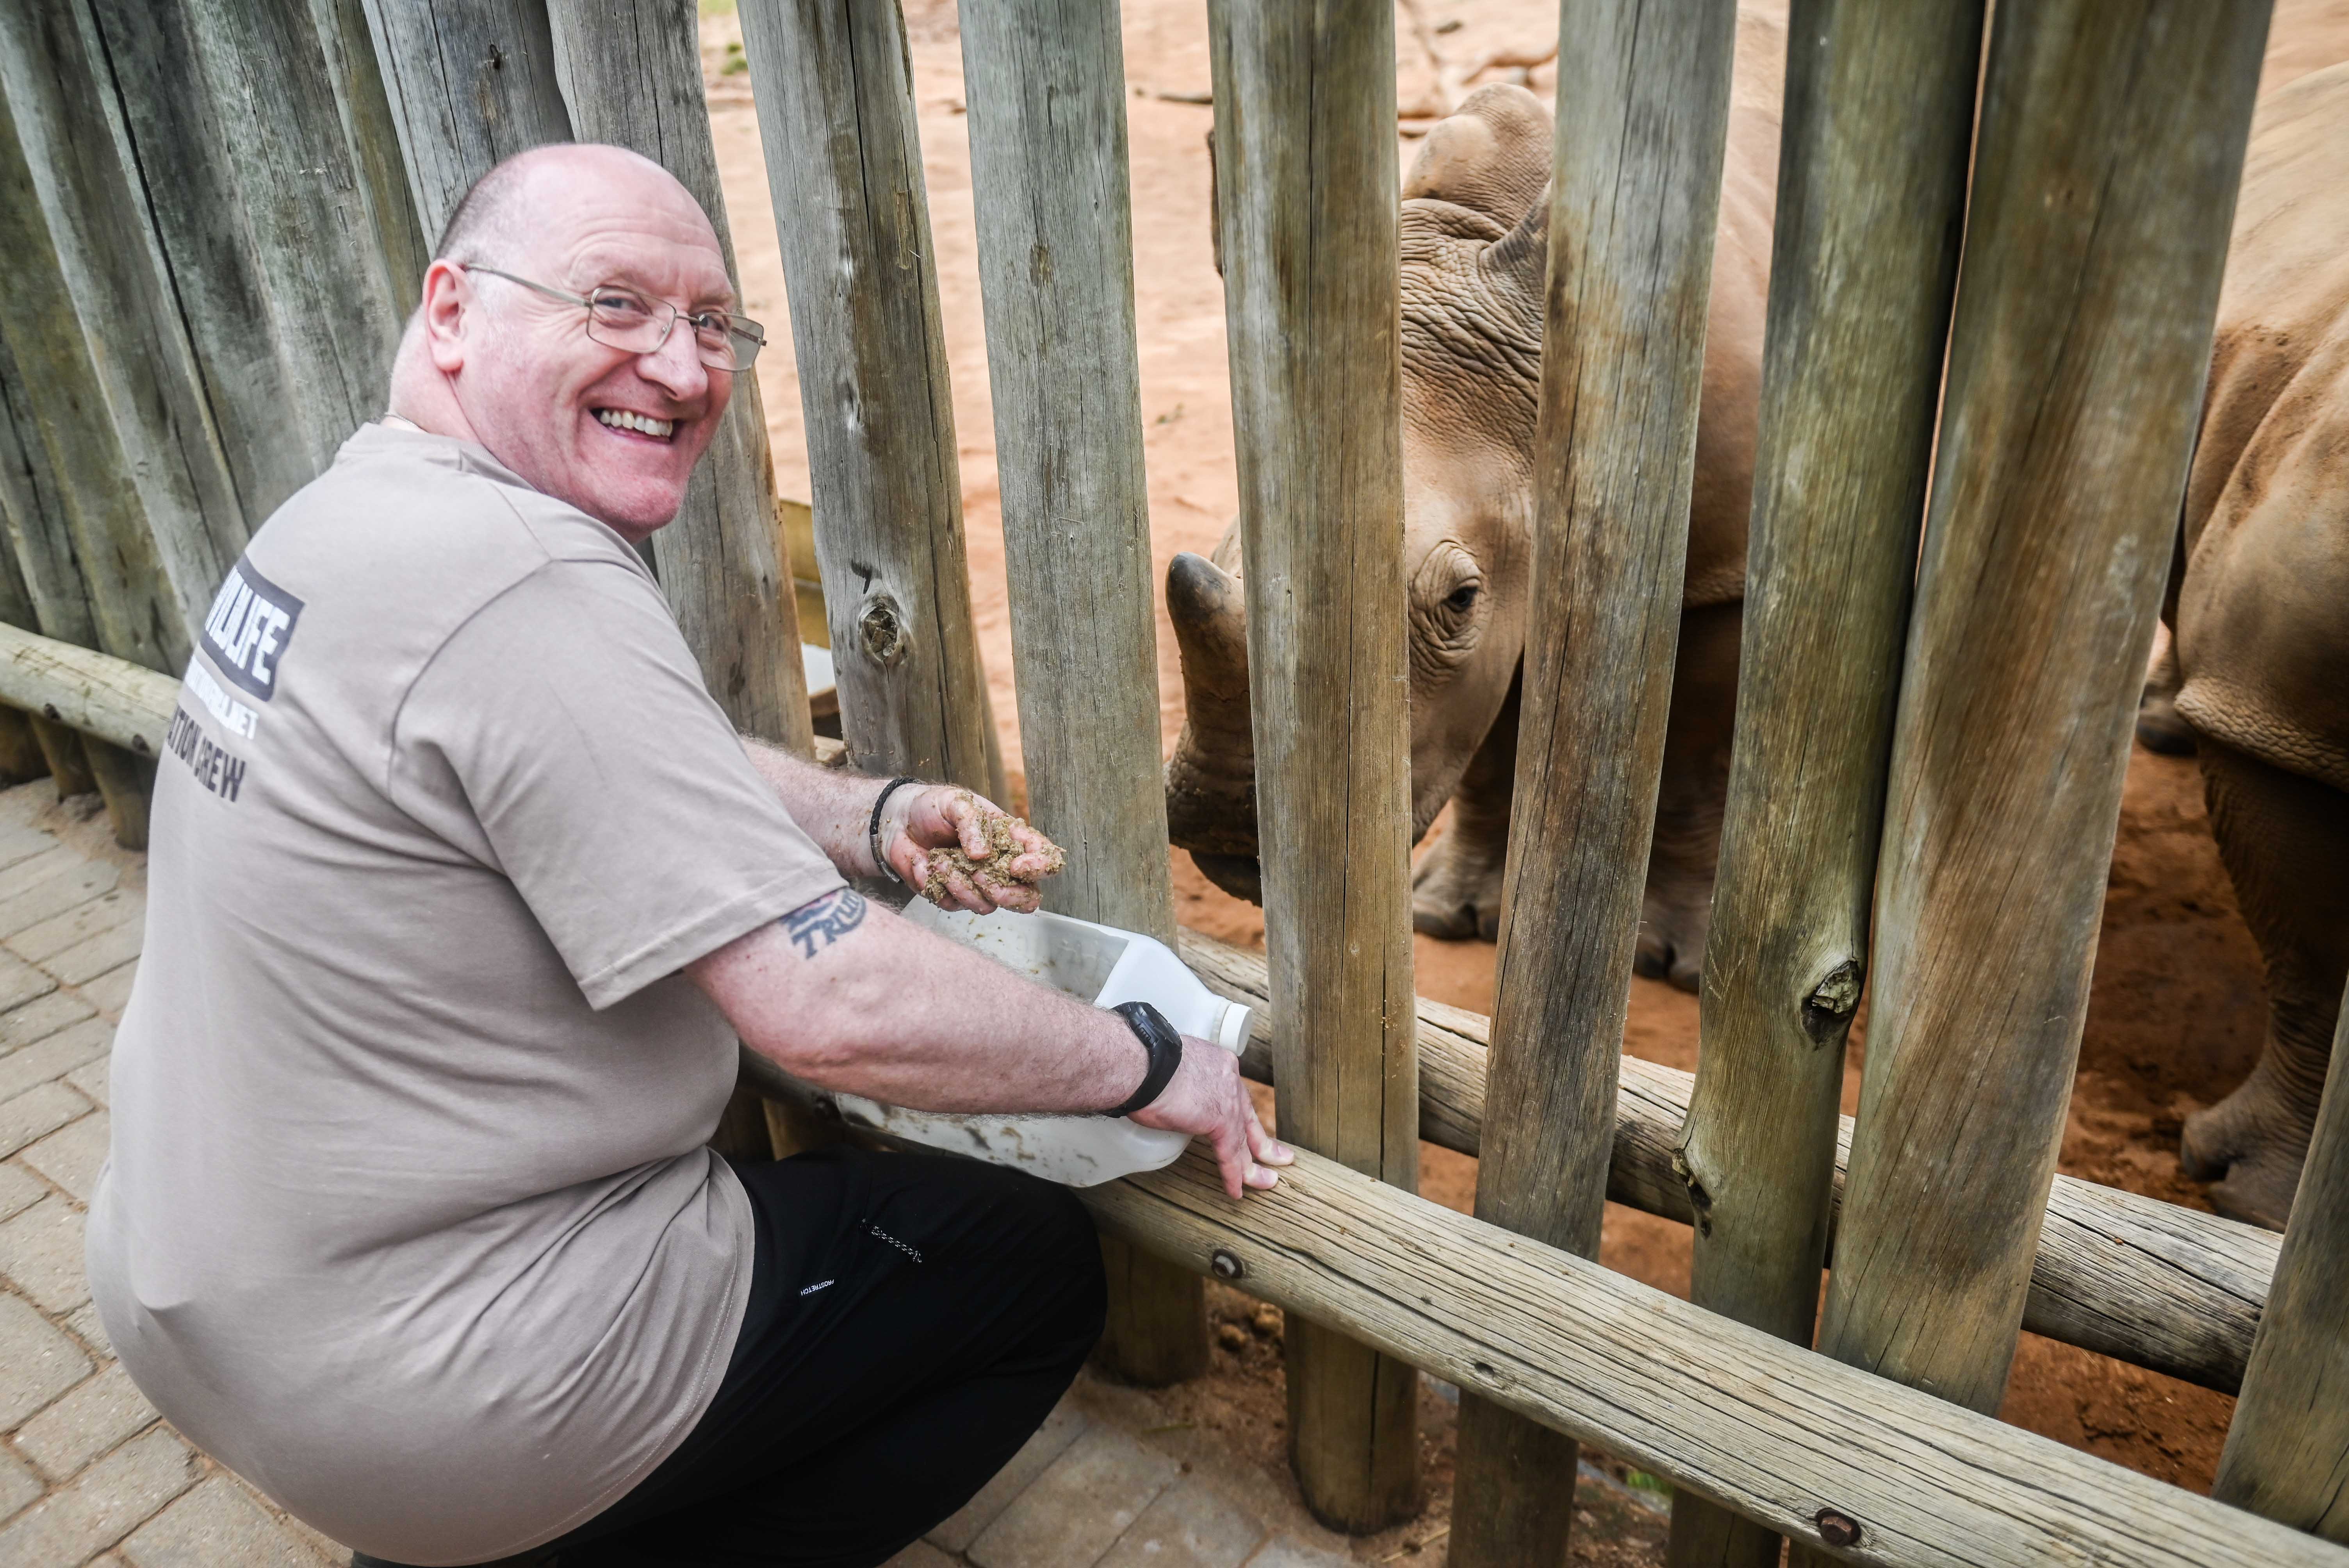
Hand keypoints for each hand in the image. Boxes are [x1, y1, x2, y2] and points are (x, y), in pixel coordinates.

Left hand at [878, 784, 1063, 913]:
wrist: (897, 822)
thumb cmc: (932, 807)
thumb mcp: (956, 802)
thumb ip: (973, 822)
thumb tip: (983, 854)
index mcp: (1011, 840)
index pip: (1045, 858)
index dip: (1040, 867)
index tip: (1018, 865)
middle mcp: (1000, 867)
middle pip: (1027, 898)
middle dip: (1009, 895)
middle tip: (981, 876)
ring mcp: (977, 885)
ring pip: (988, 906)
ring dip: (963, 886)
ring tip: (940, 859)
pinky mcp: (952, 896)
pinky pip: (954, 905)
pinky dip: (938, 885)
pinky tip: (927, 865)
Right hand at [1131, 1038, 1293, 1197]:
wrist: (1144, 1062)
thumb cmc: (1143, 1060)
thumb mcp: (1170, 1067)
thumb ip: (1179, 1082)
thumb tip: (1167, 1094)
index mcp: (1217, 1063)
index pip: (1234, 1094)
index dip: (1239, 1114)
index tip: (1243, 1127)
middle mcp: (1229, 1078)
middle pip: (1248, 1117)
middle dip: (1262, 1141)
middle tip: (1278, 1157)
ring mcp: (1228, 1100)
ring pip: (1244, 1139)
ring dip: (1253, 1166)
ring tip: (1265, 1182)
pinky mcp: (1220, 1122)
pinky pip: (1229, 1155)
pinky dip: (1232, 1175)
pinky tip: (1235, 1190)